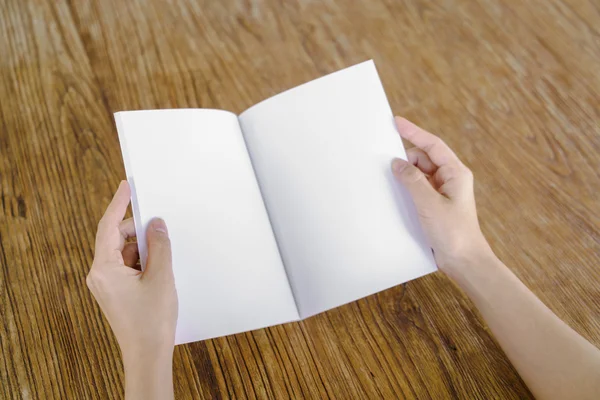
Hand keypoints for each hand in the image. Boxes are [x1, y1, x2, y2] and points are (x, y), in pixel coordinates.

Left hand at [87, 181, 176, 399]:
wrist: (148, 355)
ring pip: (124, 252)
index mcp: (104, 269)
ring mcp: (107, 284)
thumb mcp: (161, 276)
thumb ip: (159, 245)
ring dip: (143, 248)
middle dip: (138, 231)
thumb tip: (156, 224)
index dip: (118, 203)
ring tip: (164, 256)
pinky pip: (127, 266)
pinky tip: (160, 268)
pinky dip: (143, 261)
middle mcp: (100, 275)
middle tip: (160, 228)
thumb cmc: (152, 321)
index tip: (126, 185)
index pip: (108, 226)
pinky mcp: (116, 292)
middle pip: (116, 238)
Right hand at [391, 117, 491, 275]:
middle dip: (405, 159)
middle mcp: (450, 179)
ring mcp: (442, 193)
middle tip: (386, 162)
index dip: (414, 132)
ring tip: (390, 181)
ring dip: (405, 176)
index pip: (432, 145)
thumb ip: (412, 180)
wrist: (464, 261)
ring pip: (419, 175)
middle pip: (423, 159)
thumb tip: (397, 163)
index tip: (396, 122)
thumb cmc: (454, 233)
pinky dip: (406, 189)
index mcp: (455, 173)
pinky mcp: (434, 206)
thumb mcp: (429, 204)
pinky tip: (396, 194)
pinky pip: (417, 190)